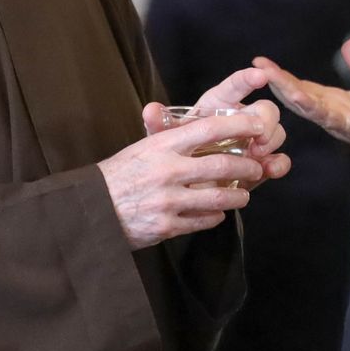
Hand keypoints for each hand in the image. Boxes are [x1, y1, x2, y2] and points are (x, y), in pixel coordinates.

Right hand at [100, 111, 271, 248]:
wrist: (91, 209)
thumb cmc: (120, 175)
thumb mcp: (142, 148)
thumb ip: (172, 140)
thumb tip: (208, 130)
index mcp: (161, 146)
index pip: (208, 128)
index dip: (239, 125)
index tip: (258, 125)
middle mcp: (167, 171)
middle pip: (221, 166)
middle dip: (247, 167)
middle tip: (257, 168)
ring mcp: (168, 200)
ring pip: (218, 198)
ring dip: (238, 196)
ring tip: (243, 195)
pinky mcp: (167, 226)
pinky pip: (204, 221)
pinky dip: (216, 216)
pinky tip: (218, 213)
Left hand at [141, 67, 291, 190]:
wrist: (184, 187)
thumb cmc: (176, 155)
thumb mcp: (164, 141)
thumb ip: (159, 125)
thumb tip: (150, 110)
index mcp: (218, 105)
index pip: (236, 85)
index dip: (249, 78)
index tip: (261, 76)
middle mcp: (241, 120)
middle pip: (266, 108)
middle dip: (267, 120)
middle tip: (258, 138)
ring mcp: (255, 142)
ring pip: (277, 131)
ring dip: (272, 141)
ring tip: (257, 156)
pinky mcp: (262, 164)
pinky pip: (280, 159)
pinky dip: (279, 163)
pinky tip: (270, 170)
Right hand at [254, 39, 349, 151]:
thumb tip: (349, 44)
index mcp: (335, 103)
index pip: (303, 87)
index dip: (283, 76)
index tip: (262, 63)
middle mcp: (331, 113)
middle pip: (297, 95)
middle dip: (277, 81)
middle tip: (255, 66)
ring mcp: (338, 121)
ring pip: (306, 104)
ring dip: (286, 89)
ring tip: (267, 75)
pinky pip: (327, 114)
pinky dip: (310, 104)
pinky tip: (296, 94)